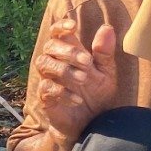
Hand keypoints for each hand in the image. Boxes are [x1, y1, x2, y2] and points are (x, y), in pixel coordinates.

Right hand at [32, 17, 117, 145]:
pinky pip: (46, 89)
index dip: (61, 26)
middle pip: (49, 46)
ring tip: (83, 79)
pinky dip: (62, 92)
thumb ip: (104, 53)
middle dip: (68, 52)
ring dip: (64, 70)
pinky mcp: (45, 98)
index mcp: (69, 54)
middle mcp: (56, 63)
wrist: (91, 124)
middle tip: (87, 61)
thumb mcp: (106, 74)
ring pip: (43, 64)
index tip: (73, 27)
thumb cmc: (97, 96)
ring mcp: (49, 80)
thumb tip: (106, 28)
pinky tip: (77, 99)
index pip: (57, 33)